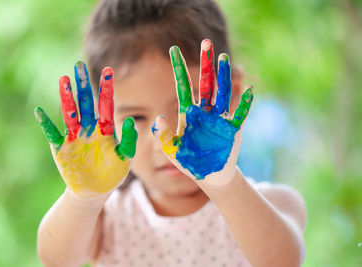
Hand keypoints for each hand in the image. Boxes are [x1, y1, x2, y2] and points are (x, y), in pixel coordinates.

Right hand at [35, 61, 136, 197]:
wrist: (94, 192)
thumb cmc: (112, 174)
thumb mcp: (124, 158)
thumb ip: (128, 140)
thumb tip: (133, 120)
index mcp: (105, 129)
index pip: (106, 105)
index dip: (107, 89)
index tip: (109, 71)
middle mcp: (88, 129)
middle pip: (85, 103)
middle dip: (82, 85)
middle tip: (80, 65)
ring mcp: (73, 137)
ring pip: (69, 114)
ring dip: (66, 98)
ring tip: (64, 80)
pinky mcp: (60, 148)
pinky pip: (52, 134)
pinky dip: (46, 124)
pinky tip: (40, 111)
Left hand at [152, 39, 252, 186]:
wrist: (209, 175)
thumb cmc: (189, 163)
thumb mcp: (173, 151)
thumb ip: (164, 136)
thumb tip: (157, 118)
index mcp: (189, 114)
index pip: (183, 87)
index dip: (179, 70)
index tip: (173, 50)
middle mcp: (205, 112)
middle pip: (206, 84)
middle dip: (206, 64)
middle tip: (205, 43)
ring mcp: (220, 119)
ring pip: (223, 93)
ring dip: (225, 77)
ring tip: (225, 58)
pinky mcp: (234, 129)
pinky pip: (240, 114)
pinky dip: (244, 104)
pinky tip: (248, 91)